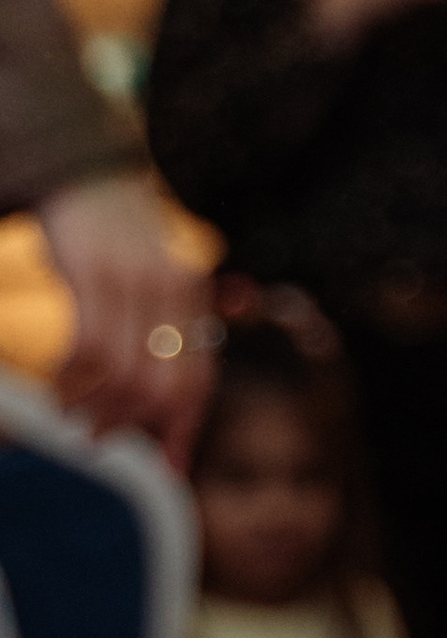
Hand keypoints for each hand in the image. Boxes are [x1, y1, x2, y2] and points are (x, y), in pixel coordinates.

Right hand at [38, 173, 214, 458]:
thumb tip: (161, 412)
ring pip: (122, 374)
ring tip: (72, 414)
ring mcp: (131, 281)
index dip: (183, 430)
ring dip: (95, 407)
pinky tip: (58, 387)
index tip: (169, 470)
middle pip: (161, 388)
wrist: (85, 167)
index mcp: (194, 299)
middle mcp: (172, 291)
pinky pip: (86, 347)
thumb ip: (162, 340)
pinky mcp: (89, 271)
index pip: (198, 382)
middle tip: (98, 439)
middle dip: (129, 425)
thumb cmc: (116, 241)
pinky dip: (71, 379)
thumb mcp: (152, 285)